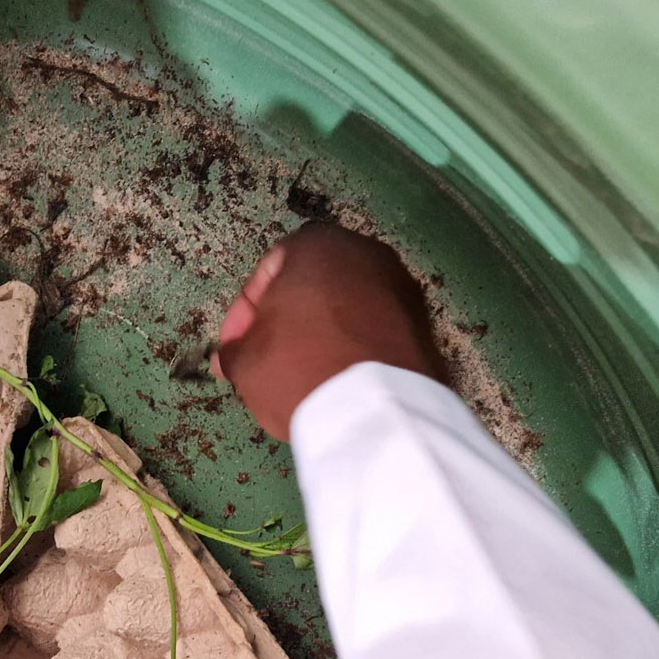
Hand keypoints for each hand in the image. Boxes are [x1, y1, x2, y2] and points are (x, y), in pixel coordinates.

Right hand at [214, 222, 444, 441]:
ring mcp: (402, 288)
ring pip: (345, 308)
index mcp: (317, 246)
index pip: (265, 275)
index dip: (242, 316)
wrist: (376, 412)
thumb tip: (233, 354)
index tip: (234, 348)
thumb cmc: (299, 367)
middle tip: (264, 358)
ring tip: (301, 373)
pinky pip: (374, 332)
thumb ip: (234, 349)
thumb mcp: (246, 362)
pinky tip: (338, 380)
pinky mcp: (424, 325)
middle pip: (310, 287)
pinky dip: (354, 348)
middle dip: (283, 321)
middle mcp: (365, 254)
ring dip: (320, 334)